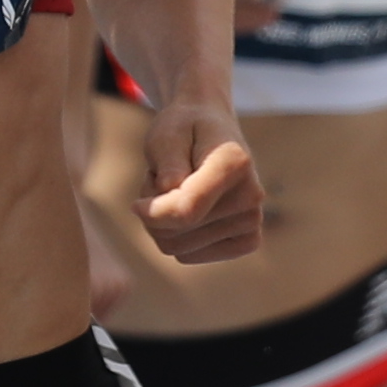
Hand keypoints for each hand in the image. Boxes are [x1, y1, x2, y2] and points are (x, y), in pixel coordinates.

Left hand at [137, 106, 265, 269]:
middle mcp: (251, 196)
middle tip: (160, 183)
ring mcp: (252, 221)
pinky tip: (185, 210)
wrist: (211, 131)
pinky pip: (189, 255)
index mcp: (234, 163)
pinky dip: (176, 236)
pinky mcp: (246, 241)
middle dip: (155, 212)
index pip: (186, 210)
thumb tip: (169, 189)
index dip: (152, 212)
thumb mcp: (166, 133)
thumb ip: (167, 158)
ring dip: (162, 224)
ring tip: (172, 193)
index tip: (135, 203)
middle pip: (178, 233)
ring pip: (178, 248)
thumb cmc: (184, 130)